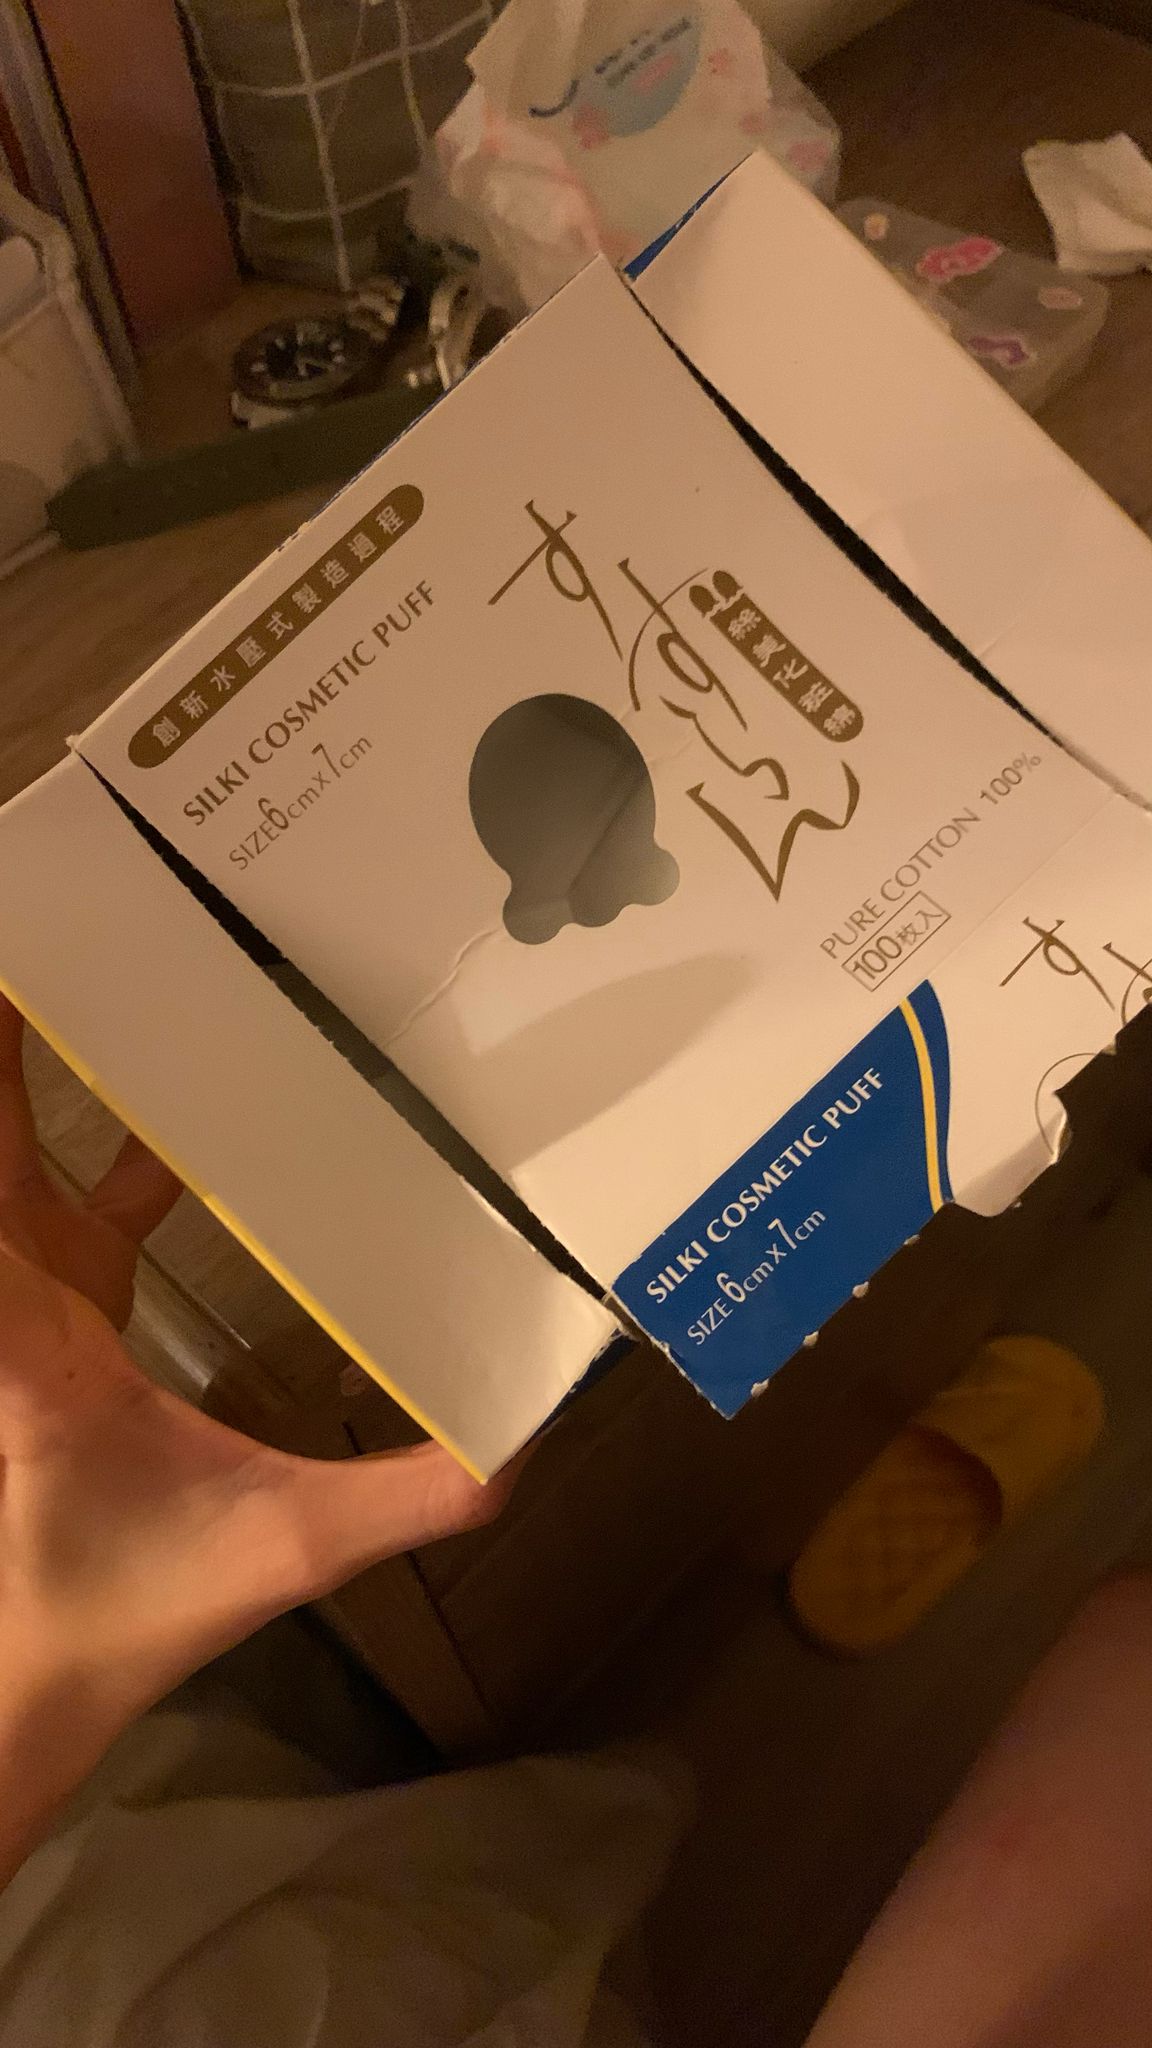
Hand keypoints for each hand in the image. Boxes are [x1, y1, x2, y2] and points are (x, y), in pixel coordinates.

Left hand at [0, 997, 514, 1830]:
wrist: (35, 1681)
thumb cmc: (130, 1603)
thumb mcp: (283, 1546)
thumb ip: (411, 1494)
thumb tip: (530, 1437)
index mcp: (27, 1322)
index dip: (0, 1052)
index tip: (36, 954)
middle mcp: (8, 1292)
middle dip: (23, 1034)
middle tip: (75, 929)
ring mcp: (25, 1300)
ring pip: (14, 1156)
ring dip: (39, 1077)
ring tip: (97, 974)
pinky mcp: (53, 1316)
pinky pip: (63, 1198)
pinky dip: (103, 1144)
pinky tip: (173, 1106)